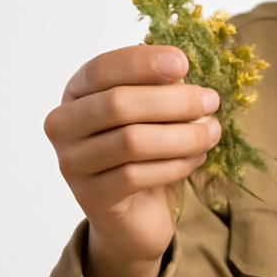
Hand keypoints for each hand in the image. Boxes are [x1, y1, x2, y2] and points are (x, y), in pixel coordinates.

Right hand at [44, 45, 220, 276]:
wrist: (137, 213)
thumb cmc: (147, 152)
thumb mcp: (155, 113)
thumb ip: (162, 89)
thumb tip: (182, 72)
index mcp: (77, 93)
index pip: (102, 68)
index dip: (142, 63)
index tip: (183, 63)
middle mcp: (64, 125)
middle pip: (118, 104)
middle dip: (174, 101)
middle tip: (212, 101)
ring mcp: (72, 162)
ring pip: (131, 141)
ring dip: (182, 135)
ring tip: (212, 133)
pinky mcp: (91, 197)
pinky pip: (137, 175)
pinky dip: (175, 164)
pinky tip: (196, 159)